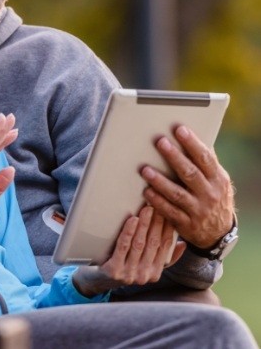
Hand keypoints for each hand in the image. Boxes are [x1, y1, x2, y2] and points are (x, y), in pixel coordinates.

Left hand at [72, 206, 184, 296]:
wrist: (100, 280)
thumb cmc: (125, 267)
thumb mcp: (146, 265)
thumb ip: (165, 257)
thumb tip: (182, 243)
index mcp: (155, 272)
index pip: (165, 246)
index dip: (168, 228)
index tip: (169, 212)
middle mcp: (144, 275)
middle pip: (153, 243)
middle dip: (156, 222)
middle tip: (157, 205)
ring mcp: (129, 273)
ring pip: (139, 243)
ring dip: (144, 224)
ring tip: (147, 209)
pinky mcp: (115, 270)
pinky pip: (123, 247)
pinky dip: (128, 232)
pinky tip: (133, 219)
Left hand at [141, 125, 234, 248]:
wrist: (219, 233)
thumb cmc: (213, 197)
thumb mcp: (217, 180)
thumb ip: (206, 162)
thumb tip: (193, 136)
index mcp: (218, 179)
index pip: (205, 158)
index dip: (193, 143)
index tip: (179, 129)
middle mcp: (209, 194)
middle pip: (190, 173)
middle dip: (174, 157)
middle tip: (160, 142)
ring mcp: (198, 210)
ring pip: (177, 194)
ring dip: (160, 181)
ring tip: (145, 169)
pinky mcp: (186, 224)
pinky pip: (169, 211)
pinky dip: (157, 201)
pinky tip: (146, 191)